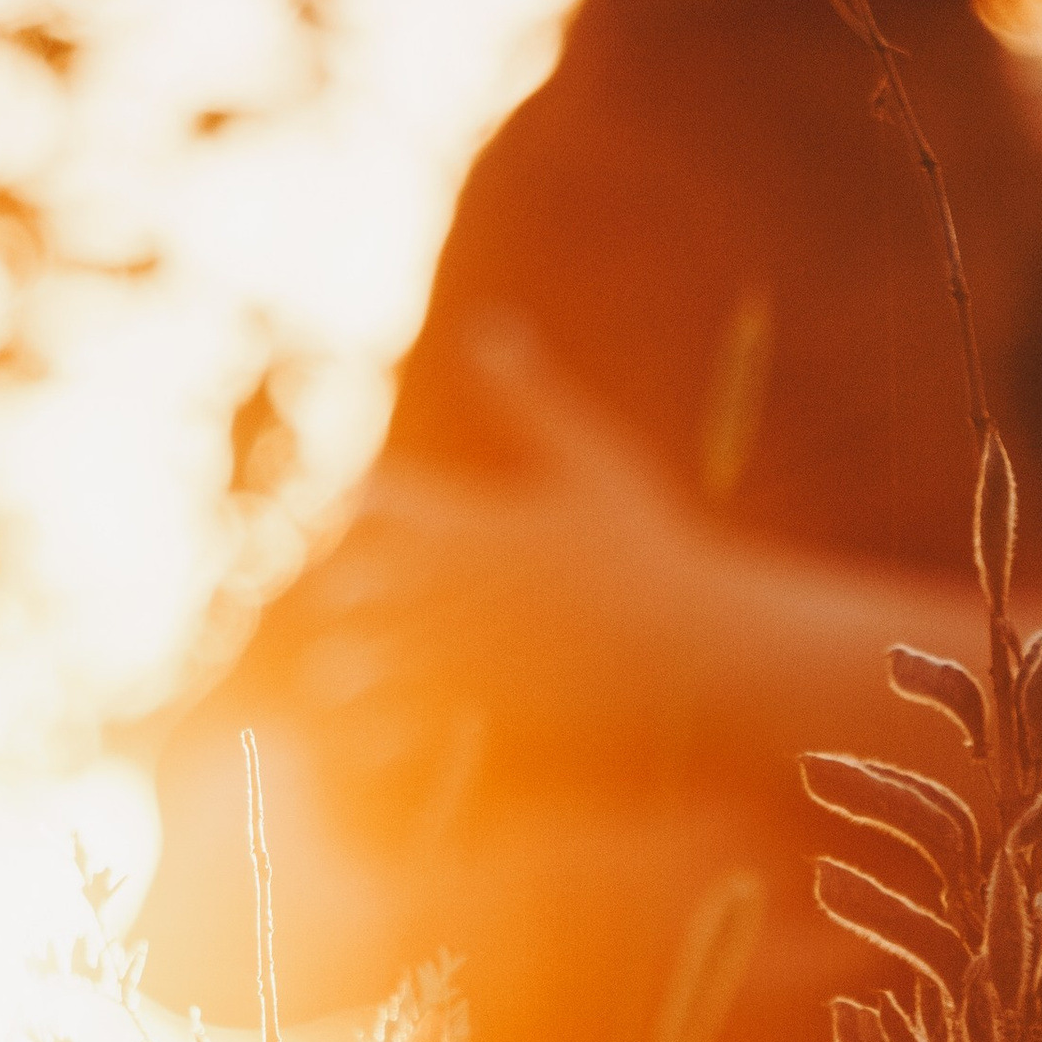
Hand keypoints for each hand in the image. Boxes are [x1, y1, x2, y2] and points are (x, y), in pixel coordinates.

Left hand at [292, 315, 744, 774]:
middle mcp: (462, 587)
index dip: (369, 500)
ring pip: (360, 654)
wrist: (695, 644)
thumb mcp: (590, 455)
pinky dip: (377, 712)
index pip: (378, 497)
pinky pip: (402, 716)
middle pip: (352, 576)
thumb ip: (529, 394)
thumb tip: (488, 326)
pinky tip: (380, 712)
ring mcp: (470, 650)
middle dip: (346, 576)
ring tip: (353, 651)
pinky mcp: (484, 704)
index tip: (383, 509)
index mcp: (478, 520)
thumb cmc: (647, 543)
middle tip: (359, 582)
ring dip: (349, 649)